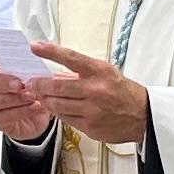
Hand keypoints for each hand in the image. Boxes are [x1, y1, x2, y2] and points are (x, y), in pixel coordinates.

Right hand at [0, 58, 52, 143]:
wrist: (39, 117)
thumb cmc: (31, 93)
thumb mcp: (31, 77)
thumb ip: (23, 64)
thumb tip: (26, 49)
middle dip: (3, 81)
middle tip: (20, 84)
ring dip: (15, 98)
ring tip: (32, 96)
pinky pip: (4, 117)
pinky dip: (21, 111)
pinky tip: (34, 106)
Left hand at [17, 41, 149, 147]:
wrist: (143, 115)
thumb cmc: (122, 91)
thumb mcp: (105, 73)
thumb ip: (80, 72)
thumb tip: (54, 73)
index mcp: (99, 72)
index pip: (70, 58)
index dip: (50, 51)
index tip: (35, 46)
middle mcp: (94, 91)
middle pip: (56, 87)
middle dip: (38, 85)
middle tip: (30, 82)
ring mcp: (91, 111)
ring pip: (57, 105)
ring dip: (45, 100)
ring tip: (40, 96)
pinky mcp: (89, 127)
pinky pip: (65, 118)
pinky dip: (58, 112)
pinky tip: (55, 108)